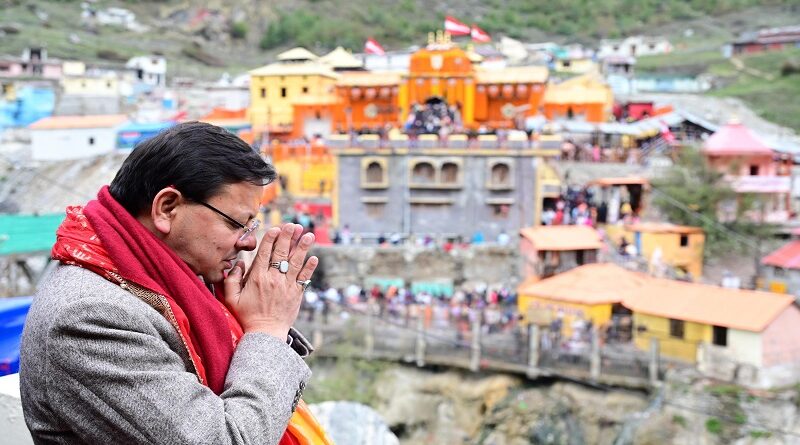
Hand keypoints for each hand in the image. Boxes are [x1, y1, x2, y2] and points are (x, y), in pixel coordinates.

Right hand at [223, 223, 317, 339]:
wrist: (265, 334)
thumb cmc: (247, 316)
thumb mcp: (231, 299)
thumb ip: (231, 280)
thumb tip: (238, 264)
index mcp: (257, 278)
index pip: (265, 253)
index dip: (270, 239)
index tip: (275, 228)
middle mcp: (273, 279)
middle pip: (281, 253)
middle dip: (288, 237)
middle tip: (293, 225)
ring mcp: (286, 286)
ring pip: (295, 263)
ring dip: (302, 247)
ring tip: (308, 235)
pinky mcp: (296, 294)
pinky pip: (304, 278)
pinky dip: (309, 268)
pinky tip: (314, 257)